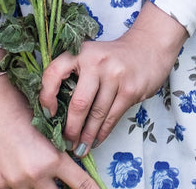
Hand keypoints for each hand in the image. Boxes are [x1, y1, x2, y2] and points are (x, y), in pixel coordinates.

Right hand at [0, 68, 99, 188]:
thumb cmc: (21, 106)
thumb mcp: (49, 128)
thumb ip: (59, 151)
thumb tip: (71, 162)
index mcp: (52, 159)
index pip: (80, 184)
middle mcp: (35, 175)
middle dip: (64, 188)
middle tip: (65, 179)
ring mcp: (15, 182)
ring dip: (43, 184)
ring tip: (39, 167)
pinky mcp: (0, 183)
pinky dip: (24, 183)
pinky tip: (22, 167)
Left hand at [39, 1, 187, 154]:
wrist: (149, 47)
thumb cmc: (113, 56)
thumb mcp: (91, 56)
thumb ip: (75, 75)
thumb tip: (56, 111)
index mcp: (81, 52)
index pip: (54, 73)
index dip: (46, 96)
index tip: (48, 114)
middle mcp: (97, 61)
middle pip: (79, 103)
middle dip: (71, 128)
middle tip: (66, 142)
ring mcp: (115, 75)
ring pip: (96, 114)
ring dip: (87, 136)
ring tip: (80, 148)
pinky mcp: (130, 89)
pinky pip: (112, 117)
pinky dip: (102, 133)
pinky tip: (96, 140)